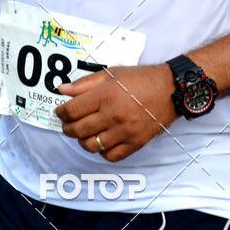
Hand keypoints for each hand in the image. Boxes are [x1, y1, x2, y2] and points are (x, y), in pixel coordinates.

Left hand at [54, 64, 176, 161]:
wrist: (169, 90)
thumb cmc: (140, 79)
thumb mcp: (111, 73)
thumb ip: (85, 83)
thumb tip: (63, 90)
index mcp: (105, 96)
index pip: (72, 110)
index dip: (61, 112)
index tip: (60, 111)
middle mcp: (113, 116)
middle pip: (78, 130)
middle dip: (67, 128)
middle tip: (67, 124)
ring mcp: (124, 132)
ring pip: (92, 145)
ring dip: (82, 140)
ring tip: (83, 132)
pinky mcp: (135, 143)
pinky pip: (111, 155)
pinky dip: (101, 151)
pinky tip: (101, 141)